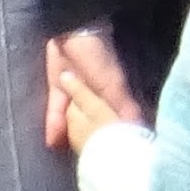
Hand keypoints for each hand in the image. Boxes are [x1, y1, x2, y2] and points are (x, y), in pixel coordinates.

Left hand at [46, 26, 138, 153]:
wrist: (71, 32)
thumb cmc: (99, 57)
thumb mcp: (113, 83)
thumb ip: (124, 105)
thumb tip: (137, 128)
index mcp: (112, 95)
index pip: (115, 119)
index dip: (115, 134)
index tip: (116, 153)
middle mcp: (94, 96)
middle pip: (92, 122)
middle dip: (90, 138)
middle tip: (90, 158)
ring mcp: (74, 94)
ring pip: (72, 119)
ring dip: (69, 135)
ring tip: (70, 152)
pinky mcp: (58, 90)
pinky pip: (55, 111)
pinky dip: (53, 125)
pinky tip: (52, 142)